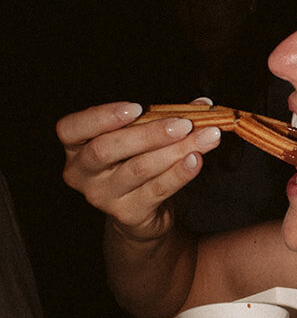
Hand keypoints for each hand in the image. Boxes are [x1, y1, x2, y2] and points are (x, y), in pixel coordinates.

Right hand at [56, 100, 221, 239]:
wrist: (140, 212)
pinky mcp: (127, 213)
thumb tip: (201, 104)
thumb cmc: (135, 163)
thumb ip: (162, 118)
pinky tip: (196, 160)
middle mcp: (81, 173)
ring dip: (175, 150)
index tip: (136, 107)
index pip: (70, 129)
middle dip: (149, 133)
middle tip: (184, 124)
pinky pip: (156, 190)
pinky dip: (179, 173)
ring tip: (204, 137)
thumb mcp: (139, 138)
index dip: (101, 116)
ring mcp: (102, 196)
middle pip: (107, 148)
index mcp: (76, 147)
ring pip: (138, 168)